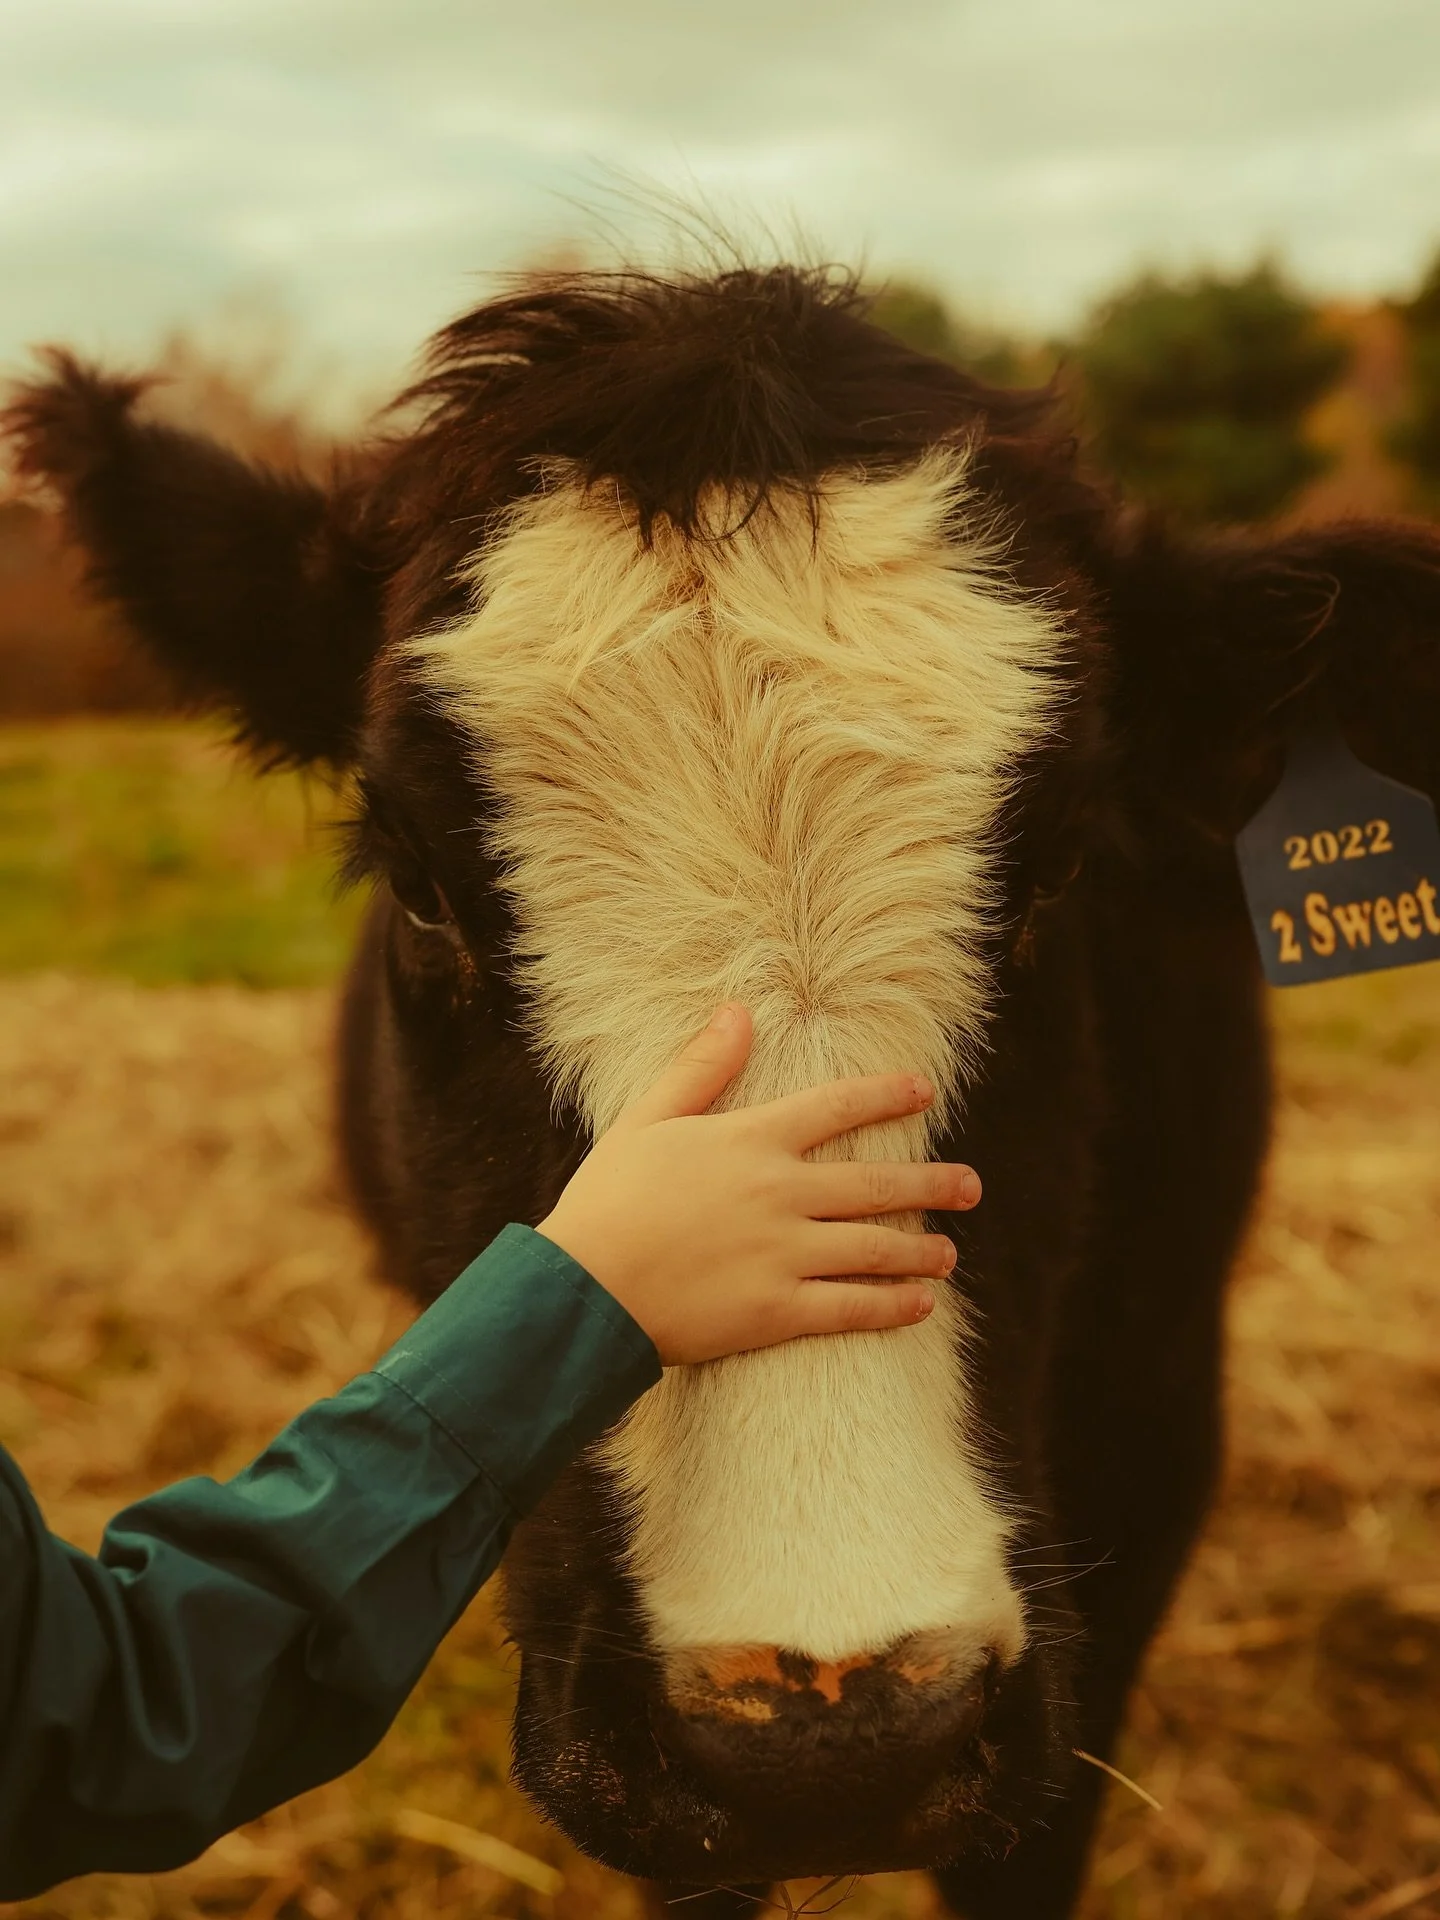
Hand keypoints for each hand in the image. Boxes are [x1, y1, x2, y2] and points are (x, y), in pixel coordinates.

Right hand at [537, 1004, 981, 1364]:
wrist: (583, 1288)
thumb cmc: (608, 1199)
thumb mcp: (647, 1119)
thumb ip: (700, 1068)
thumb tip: (738, 1011)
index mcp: (751, 1140)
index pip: (836, 1107)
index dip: (885, 1095)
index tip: (925, 1091)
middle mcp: (780, 1193)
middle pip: (874, 1183)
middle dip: (930, 1183)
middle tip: (971, 1186)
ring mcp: (784, 1254)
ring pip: (873, 1247)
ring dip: (919, 1249)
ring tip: (949, 1251)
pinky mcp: (776, 1311)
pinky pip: (851, 1308)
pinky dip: (892, 1306)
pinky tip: (922, 1304)